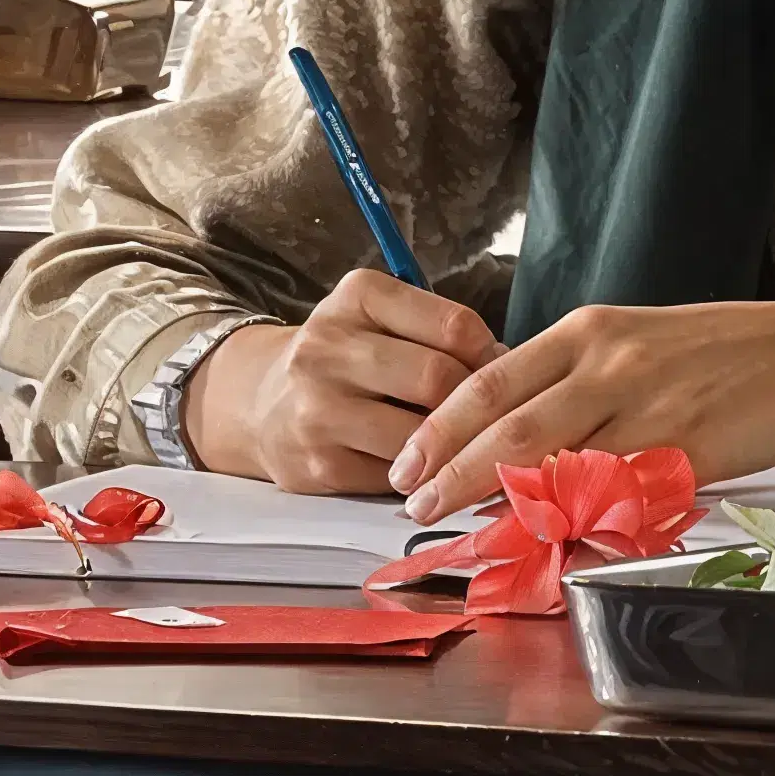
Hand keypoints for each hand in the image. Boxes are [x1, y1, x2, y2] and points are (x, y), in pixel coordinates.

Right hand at [192, 268, 506, 496]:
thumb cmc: (346, 359)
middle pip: (439, 379)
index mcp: (357, 297)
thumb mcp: (381, 319)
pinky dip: (422, 477)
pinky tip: (426, 470)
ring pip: (420, 434)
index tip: (499, 376)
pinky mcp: (320, 464)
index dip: (492, 356)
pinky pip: (398, 476)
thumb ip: (440, 333)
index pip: (455, 326)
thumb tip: (513, 372)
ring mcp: (319, 408)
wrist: (261, 404)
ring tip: (462, 446)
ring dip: (452, 447)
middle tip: (489, 418)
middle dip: (476, 406)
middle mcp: (328, 346)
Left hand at [395, 299, 774, 505]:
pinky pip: (619, 485)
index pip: (493, 379)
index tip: (406, 460)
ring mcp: (647, 401)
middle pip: (509, 418)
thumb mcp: (637, 350)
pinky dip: (577, 512)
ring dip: (500, 493)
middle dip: (453, 465)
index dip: (443, 425)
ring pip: (555, 453)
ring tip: (460, 521)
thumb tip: (516, 442)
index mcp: (589, 333)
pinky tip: (548, 534)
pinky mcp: (686, 444)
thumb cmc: (719, 357)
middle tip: (412, 500)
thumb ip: (577, 391)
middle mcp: (609, 360)